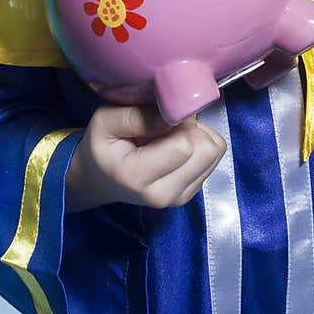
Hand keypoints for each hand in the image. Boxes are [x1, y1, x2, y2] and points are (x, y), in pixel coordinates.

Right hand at [65, 103, 226, 212]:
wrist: (99, 179)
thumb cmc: (102, 147)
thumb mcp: (104, 121)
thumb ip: (136, 116)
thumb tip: (173, 116)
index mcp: (137, 177)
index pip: (184, 146)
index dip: (177, 121)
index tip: (158, 119)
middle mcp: (162, 195)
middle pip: (207, 150)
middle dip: (191, 129)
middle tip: (166, 128)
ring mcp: (179, 198)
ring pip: (214, 153)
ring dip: (196, 137)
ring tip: (168, 139)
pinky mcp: (190, 194)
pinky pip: (214, 159)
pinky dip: (198, 148)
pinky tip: (174, 150)